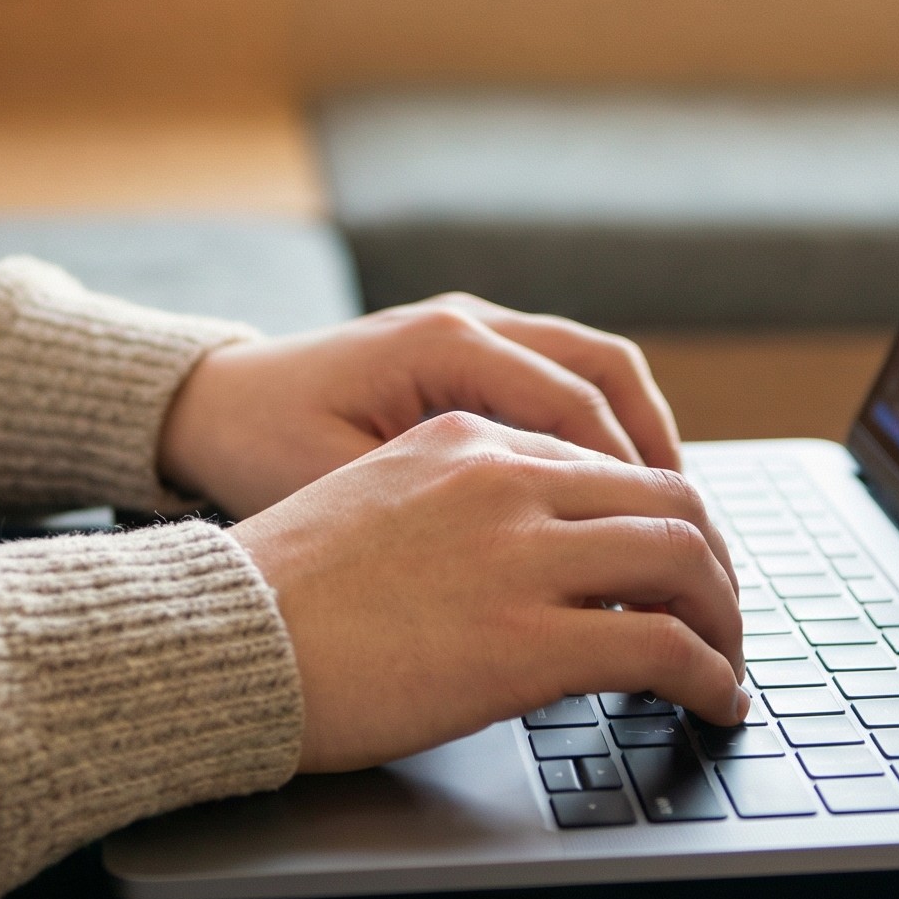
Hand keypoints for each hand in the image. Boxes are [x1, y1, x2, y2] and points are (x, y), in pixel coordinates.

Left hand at [159, 294, 680, 516]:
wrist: (203, 406)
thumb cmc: (255, 452)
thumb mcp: (338, 493)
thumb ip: (436, 522)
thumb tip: (534, 575)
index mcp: (442, 345)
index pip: (575, 407)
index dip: (631, 486)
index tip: (662, 556)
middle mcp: (468, 322)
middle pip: (606, 372)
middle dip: (660, 457)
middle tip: (695, 540)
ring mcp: (472, 328)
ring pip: (596, 368)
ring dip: (642, 440)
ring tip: (675, 522)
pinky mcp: (467, 354)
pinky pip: (562, 380)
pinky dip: (602, 434)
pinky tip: (614, 502)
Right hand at [228, 412, 747, 771]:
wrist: (216, 642)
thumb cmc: (275, 596)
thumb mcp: (371, 503)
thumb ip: (453, 506)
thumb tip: (514, 556)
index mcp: (465, 438)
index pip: (607, 463)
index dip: (661, 520)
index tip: (675, 566)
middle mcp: (506, 479)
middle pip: (671, 501)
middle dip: (715, 565)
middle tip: (723, 616)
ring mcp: (522, 556)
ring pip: (688, 563)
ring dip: (726, 620)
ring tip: (726, 663)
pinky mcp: (530, 640)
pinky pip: (665, 649)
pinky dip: (710, 676)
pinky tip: (713, 701)